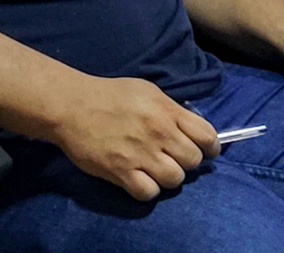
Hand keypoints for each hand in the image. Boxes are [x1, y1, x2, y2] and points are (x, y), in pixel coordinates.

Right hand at [51, 75, 219, 200]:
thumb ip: (171, 109)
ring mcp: (140, 153)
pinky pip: (149, 193)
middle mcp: (157, 132)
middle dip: (188, 160)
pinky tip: (140, 177)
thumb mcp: (147, 91)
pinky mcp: (121, 172)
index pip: (206, 135)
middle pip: (193, 160)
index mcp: (165, 109)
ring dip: (168, 175)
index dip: (210, 146)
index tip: (205, 149)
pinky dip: (148, 188)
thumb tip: (192, 128)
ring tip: (156, 167)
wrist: (72, 106)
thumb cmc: (110, 95)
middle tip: (174, 156)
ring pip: (175, 179)